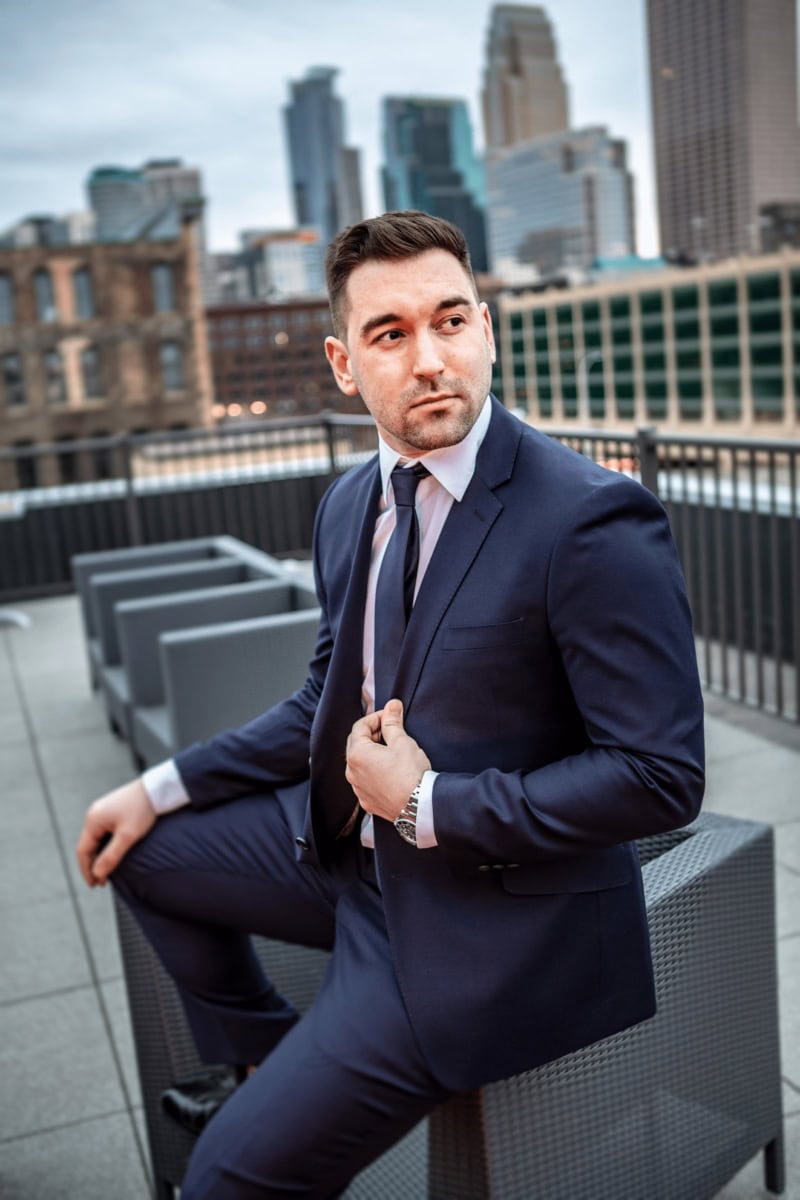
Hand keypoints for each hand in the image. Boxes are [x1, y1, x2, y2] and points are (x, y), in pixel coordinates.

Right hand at [76, 778, 155, 887]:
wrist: (157, 789)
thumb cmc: (142, 810)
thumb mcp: (128, 836)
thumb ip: (111, 856)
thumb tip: (97, 874)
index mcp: (93, 820)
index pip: (83, 851)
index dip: (87, 870)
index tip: (95, 885)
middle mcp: (94, 815)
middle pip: (88, 846)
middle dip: (93, 865)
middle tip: (102, 883)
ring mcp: (102, 812)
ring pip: (96, 840)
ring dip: (100, 856)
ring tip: (108, 872)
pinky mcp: (112, 811)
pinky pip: (104, 833)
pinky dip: (106, 846)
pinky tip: (114, 855)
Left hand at [345, 699, 430, 822]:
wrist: (418, 807)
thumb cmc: (411, 775)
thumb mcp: (402, 742)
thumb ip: (392, 722)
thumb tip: (391, 706)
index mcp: (357, 754)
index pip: (360, 726)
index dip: (375, 717)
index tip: (389, 716)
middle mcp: (352, 772)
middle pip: (356, 744)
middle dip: (371, 734)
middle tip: (390, 730)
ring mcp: (358, 789)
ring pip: (360, 763)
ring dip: (372, 753)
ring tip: (391, 750)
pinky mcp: (367, 801)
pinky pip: (365, 781)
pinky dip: (373, 771)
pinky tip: (389, 770)